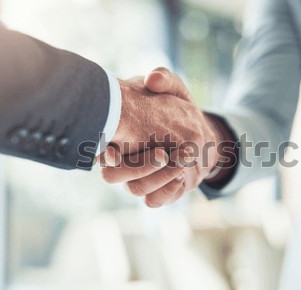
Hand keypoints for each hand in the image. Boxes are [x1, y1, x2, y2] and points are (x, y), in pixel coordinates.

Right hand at [101, 67, 224, 206]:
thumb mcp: (172, 89)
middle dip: (140, 166)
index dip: (106, 150)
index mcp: (118, 135)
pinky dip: (167, 190)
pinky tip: (181, 176)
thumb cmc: (177, 109)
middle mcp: (122, 161)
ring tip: (181, 162)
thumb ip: (164, 79)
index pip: (101, 147)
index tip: (120, 150)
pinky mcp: (156, 192)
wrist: (199, 135)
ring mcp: (137, 178)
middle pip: (112, 176)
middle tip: (163, 154)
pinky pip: (153, 201)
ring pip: (135, 189)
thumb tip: (152, 80)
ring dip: (158, 177)